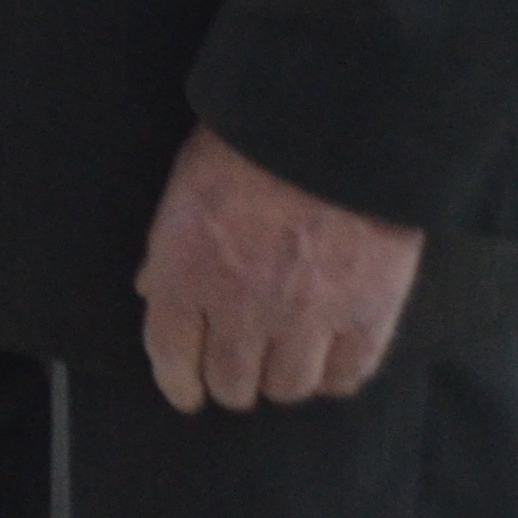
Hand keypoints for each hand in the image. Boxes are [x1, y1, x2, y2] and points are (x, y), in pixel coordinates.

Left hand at [135, 122, 423, 411]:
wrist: (332, 123)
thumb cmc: (247, 141)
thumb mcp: (185, 185)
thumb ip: (166, 248)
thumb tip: (151, 292)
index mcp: (187, 273)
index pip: (172, 358)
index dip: (179, 384)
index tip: (188, 394)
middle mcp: (242, 307)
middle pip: (232, 383)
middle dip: (230, 381)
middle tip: (238, 372)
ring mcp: (307, 316)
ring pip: (288, 387)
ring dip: (281, 379)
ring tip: (284, 361)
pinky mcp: (366, 315)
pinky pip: (345, 377)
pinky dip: (334, 374)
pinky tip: (329, 358)